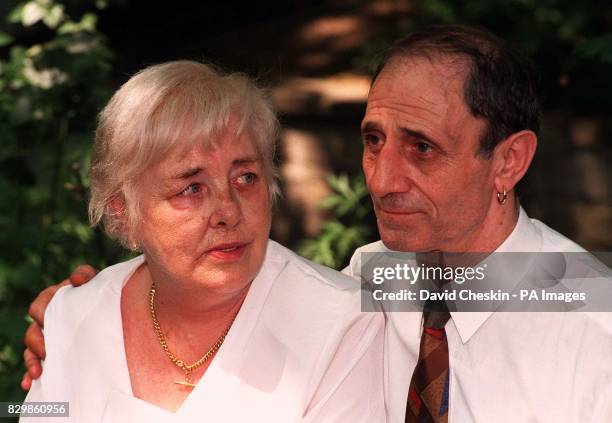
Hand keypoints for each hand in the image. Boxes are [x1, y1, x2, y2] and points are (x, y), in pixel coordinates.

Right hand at [21, 265, 97, 389]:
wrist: (111, 304)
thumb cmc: (99, 289)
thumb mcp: (94, 279)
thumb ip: (85, 275)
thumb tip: (76, 280)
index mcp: (52, 300)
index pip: (38, 306)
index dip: (41, 315)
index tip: (48, 324)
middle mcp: (47, 319)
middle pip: (32, 332)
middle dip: (37, 343)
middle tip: (48, 352)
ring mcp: (49, 336)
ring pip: (31, 350)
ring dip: (32, 362)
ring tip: (38, 373)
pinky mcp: (54, 351)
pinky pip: (37, 363)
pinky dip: (30, 373)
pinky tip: (29, 384)